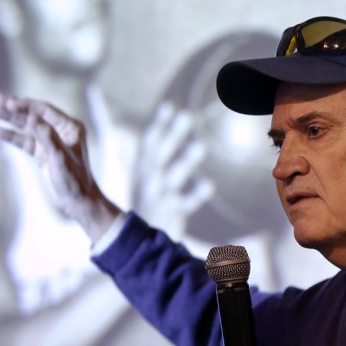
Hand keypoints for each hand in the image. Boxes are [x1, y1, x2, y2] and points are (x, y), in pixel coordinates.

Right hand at [0, 92, 120, 242]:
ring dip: (10, 120)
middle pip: (34, 115)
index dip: (26, 105)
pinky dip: (12, 136)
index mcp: (70, 127)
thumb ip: (46, 137)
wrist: (77, 201)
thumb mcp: (60, 157)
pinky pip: (25, 141)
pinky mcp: (43, 153)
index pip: (45, 110)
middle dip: (14, 109)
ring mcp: (51, 142)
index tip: (9, 103)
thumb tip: (32, 118)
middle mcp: (61, 131)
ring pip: (27, 127)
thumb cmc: (74, 180)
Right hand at [135, 101, 213, 238]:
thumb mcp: (147, 171)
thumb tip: (169, 110)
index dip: (159, 123)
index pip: (149, 141)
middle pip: (162, 153)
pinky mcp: (172, 213)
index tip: (170, 106)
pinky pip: (185, 202)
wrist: (137, 240)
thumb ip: (158, 144)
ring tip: (200, 145)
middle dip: (173, 134)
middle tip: (187, 115)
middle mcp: (149, 178)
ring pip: (173, 176)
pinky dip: (196, 195)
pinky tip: (209, 185)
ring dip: (186, 161)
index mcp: (143, 165)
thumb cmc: (148, 198)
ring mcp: (160, 196)